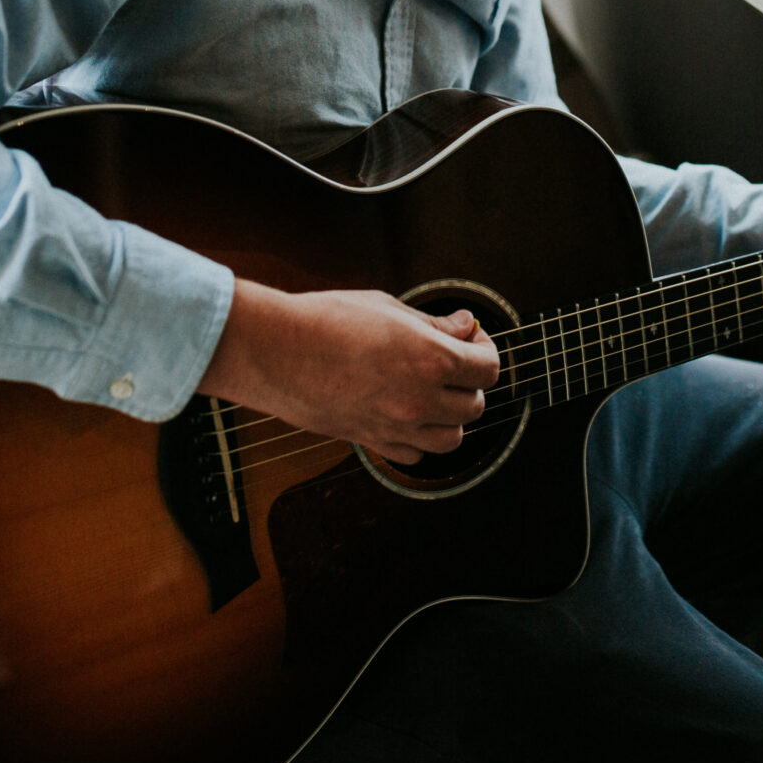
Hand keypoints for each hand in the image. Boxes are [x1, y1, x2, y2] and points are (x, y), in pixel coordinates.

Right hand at [198, 281, 499, 464]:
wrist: (275, 350)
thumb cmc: (326, 319)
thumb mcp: (389, 308)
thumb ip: (435, 325)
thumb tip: (466, 327)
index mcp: (431, 359)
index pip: (488, 368)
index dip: (485, 350)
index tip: (472, 338)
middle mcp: (419, 399)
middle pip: (474, 405)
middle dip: (469, 382)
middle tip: (452, 360)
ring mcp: (395, 427)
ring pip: (452, 439)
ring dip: (451, 416)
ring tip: (433, 392)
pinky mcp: (370, 442)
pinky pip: (415, 454)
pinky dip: (420, 438)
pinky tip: (407, 412)